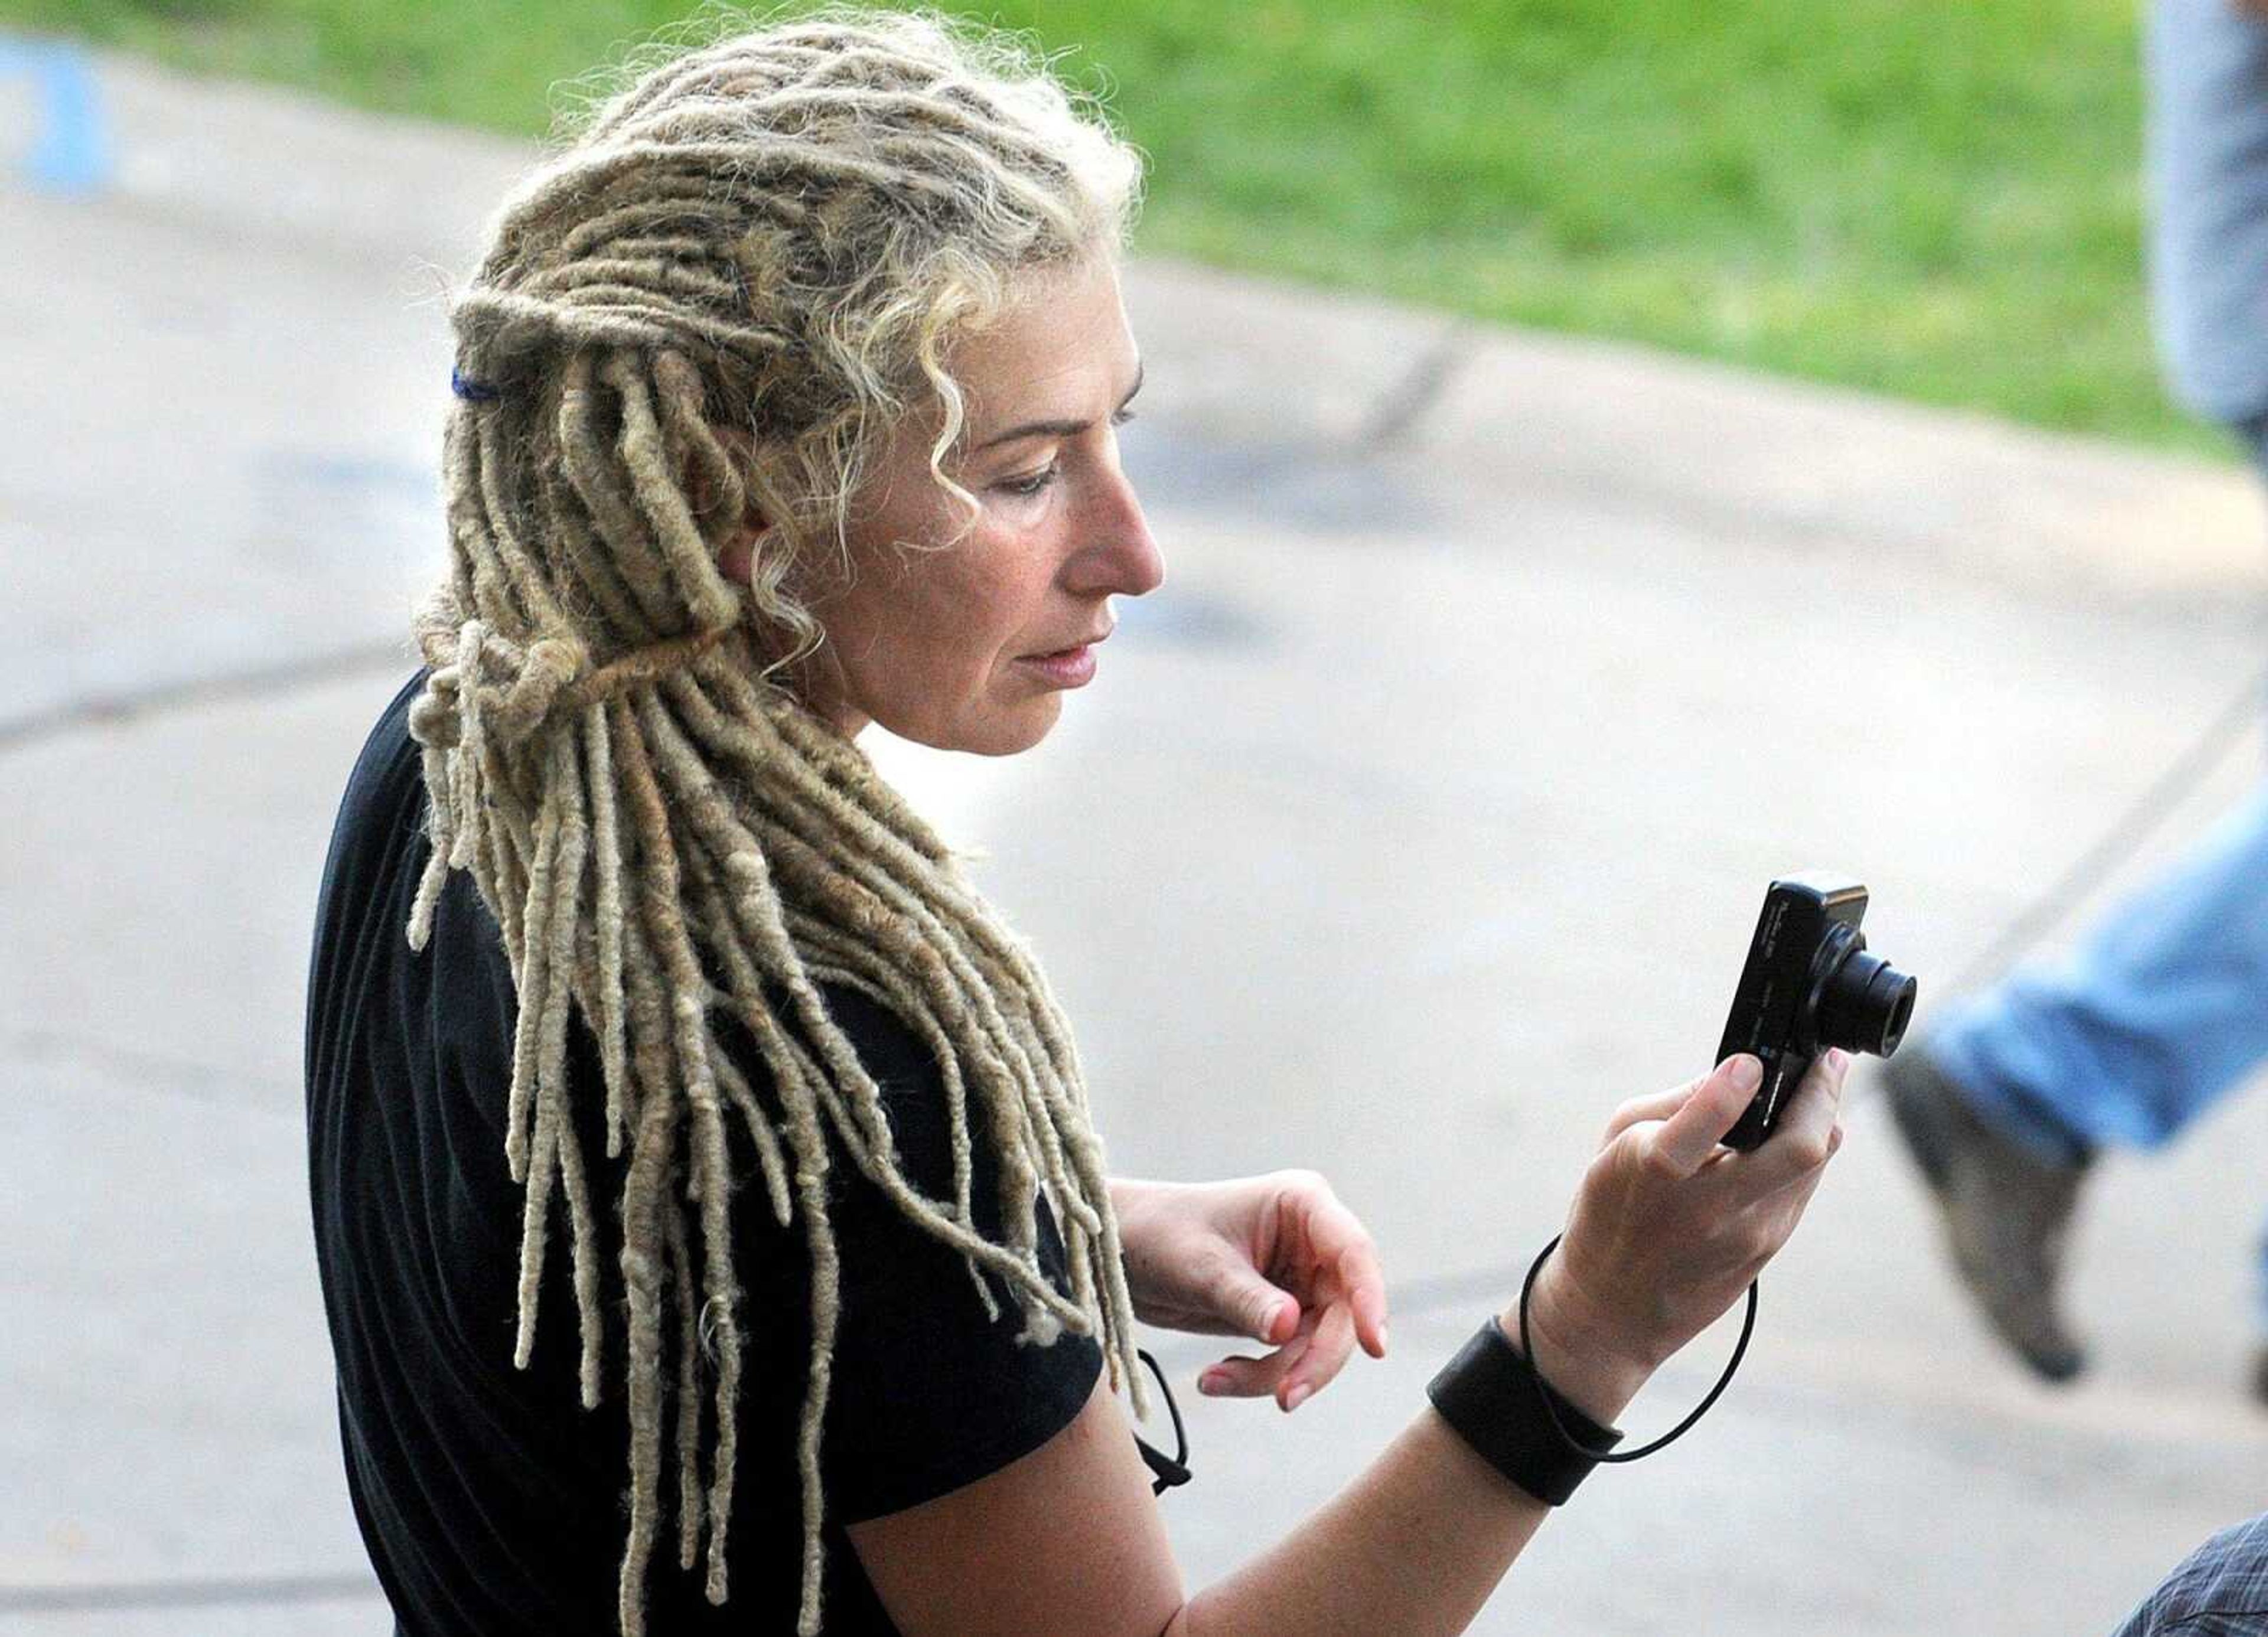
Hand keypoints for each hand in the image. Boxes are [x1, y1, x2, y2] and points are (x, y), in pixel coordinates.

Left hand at [1110, 1172, 1389, 1411]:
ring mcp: (1300, 1278)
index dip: (1370, 1299)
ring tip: (1214, 1381)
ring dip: (1276, 1373)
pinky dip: (1259, 1375)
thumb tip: (1289, 1327)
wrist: (1119, 1251)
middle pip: (1344, 1311)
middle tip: (1286, 1399)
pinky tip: (1214, 1379)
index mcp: (1302, 1204)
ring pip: (1318, 1343)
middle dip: (1315, 1359)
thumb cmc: (1158, 1235)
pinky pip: (1291, 1356)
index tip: (1376, 1346)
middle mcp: (1312, 1240)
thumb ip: (1246, 1297)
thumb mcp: (1199, 1267)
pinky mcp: (1283, 1312)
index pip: (1353, 1253)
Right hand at [1520, 1050, 1849, 1418]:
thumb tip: (1740, 1072)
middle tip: (1828, 1062)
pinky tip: (1794, 1135)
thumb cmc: (1609, 1215)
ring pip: (1815, 1164)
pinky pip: (1803, 1188)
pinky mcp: (1769, 1249)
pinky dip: (1805, 1154)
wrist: (1613, 1310)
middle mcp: (1712, 1206)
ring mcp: (1750, 1234)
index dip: (1738, 1081)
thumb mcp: (1618, 1142)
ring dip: (1822, 1120)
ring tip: (1817, 1089)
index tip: (1750, 1061)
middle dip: (1823, 1094)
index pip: (1712, 1118)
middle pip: (1802, 1147)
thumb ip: (1679, 1103)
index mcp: (1657, 1172)